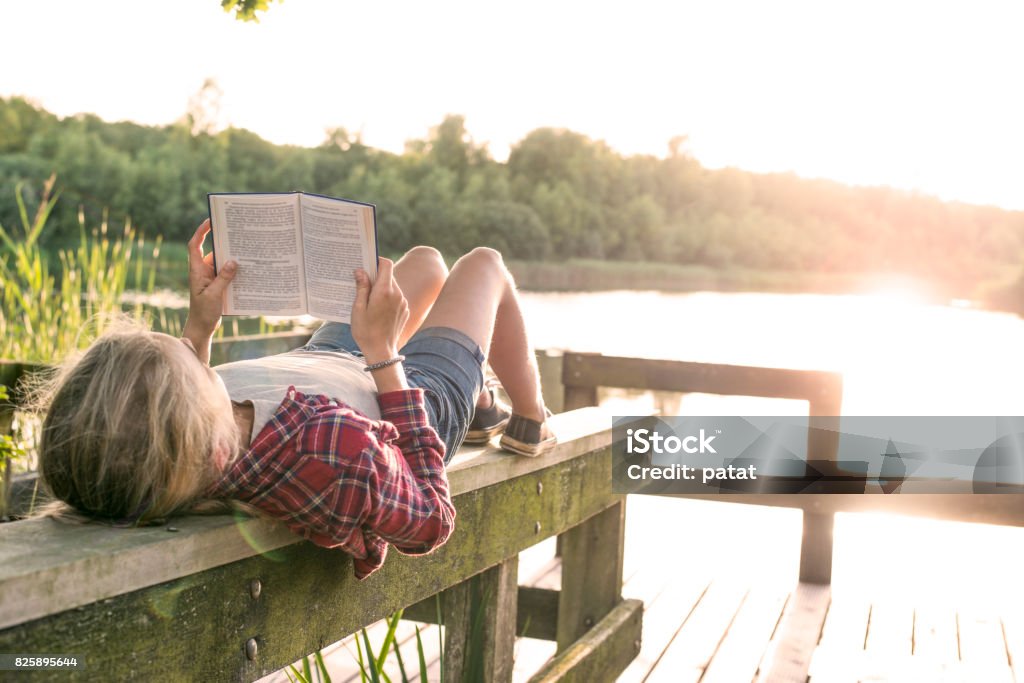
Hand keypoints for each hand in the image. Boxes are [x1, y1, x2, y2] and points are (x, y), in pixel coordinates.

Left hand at [184, 219, 237, 335]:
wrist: (202, 327)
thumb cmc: (203, 312)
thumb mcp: (214, 295)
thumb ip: (223, 278)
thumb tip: (233, 261)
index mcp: (196, 270)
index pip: (195, 245)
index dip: (201, 231)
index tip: (211, 221)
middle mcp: (203, 270)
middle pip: (212, 250)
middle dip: (223, 242)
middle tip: (237, 232)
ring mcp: (210, 277)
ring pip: (222, 262)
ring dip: (232, 257)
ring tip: (246, 250)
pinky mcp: (218, 284)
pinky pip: (227, 272)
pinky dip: (236, 270)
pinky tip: (248, 269)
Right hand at [351, 257, 409, 364]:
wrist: (381, 352)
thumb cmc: (366, 331)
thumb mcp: (358, 308)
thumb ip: (361, 287)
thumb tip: (361, 271)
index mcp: (384, 291)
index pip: (386, 264)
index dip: (377, 261)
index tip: (366, 264)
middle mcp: (397, 294)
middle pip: (388, 275)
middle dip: (376, 276)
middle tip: (361, 283)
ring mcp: (403, 303)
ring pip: (392, 287)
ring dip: (381, 288)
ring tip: (367, 299)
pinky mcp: (405, 311)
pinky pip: (396, 298)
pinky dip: (387, 298)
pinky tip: (376, 309)